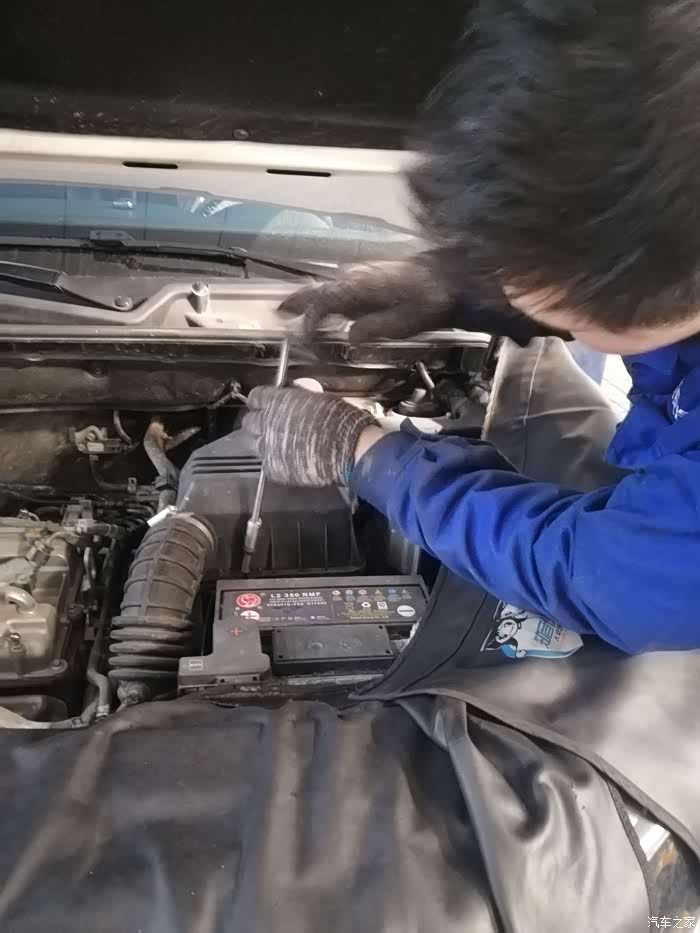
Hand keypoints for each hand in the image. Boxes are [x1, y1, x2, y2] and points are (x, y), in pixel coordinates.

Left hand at [242, 387, 375, 486]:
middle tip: (269, 425)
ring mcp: (268, 447)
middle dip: (257, 422)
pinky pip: (266, 463)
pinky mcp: (273, 468)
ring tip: (279, 445)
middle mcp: (267, 423)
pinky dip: (275, 461)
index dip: (260, 401)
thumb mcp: (319, 398)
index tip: (264, 404)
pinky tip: (288, 459)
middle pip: (249, 422)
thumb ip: (300, 396)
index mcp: (277, 402)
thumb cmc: (340, 420)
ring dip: (263, 442)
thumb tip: (296, 394)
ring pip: (252, 444)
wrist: (348, 450)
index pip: (255, 397)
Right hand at [279, 259, 453, 343]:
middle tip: (280, 312)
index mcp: (359, 287)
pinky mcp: (374, 275)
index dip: (310, 324)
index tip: (305, 341)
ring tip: (297, 310)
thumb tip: (351, 336)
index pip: (322, 304)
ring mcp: (364, 272)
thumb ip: (373, 329)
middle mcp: (356, 275)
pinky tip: (332, 307)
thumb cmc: (431, 300)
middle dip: (298, 301)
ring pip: (329, 285)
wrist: (454, 274)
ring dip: (312, 298)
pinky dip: (330, 296)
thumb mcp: (404, 322)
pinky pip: (342, 285)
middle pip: (319, 289)